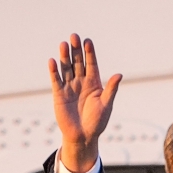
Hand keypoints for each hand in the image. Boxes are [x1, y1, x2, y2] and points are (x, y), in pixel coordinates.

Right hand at [48, 33, 121, 172]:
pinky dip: (54, 71)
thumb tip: (119, 75)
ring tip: (63, 44)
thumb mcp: (106, 104)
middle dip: (76, 50)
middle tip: (74, 36)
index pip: (91, 64)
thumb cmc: (97, 121)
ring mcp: (69, 87)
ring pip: (66, 68)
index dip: (90, 53)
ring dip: (64, 57)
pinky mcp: (59, 94)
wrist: (83, 136)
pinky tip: (53, 61)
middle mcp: (81, 82)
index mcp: (94, 83)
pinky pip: (56, 80)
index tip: (88, 41)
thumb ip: (111, 89)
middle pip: (78, 62)